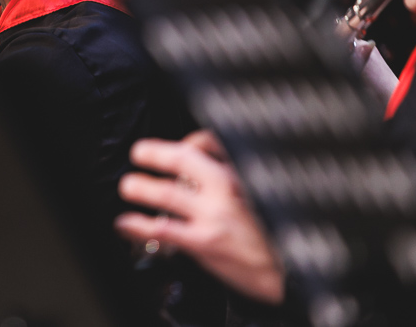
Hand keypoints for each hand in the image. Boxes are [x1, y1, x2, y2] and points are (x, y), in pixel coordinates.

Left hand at [115, 130, 285, 303]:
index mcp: (242, 174)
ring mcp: (214, 216)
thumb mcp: (262, 196)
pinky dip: (138, 225)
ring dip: (141, 188)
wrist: (290, 274)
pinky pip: (164, 229)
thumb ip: (233, 180)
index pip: (209, 143)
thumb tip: (201, 172)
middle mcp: (227, 189)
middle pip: (183, 160)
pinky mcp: (205, 242)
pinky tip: (125, 224)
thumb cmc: (277, 236)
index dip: (186, 141)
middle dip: (155, 153)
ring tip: (127, 187)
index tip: (171, 149)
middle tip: (138, 153)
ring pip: (168, 193)